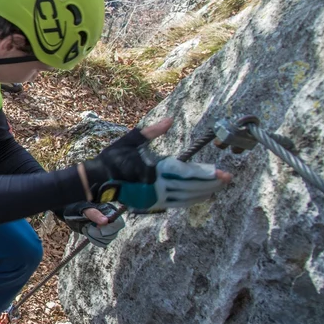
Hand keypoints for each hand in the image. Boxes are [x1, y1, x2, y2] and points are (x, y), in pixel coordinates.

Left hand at [62, 201, 124, 246]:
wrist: (71, 213)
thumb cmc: (78, 208)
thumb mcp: (85, 210)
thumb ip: (94, 214)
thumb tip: (105, 221)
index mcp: (110, 211)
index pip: (119, 224)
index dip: (110, 228)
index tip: (98, 226)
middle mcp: (111, 220)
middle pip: (113, 233)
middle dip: (100, 233)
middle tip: (90, 228)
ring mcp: (107, 228)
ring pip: (108, 239)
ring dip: (96, 237)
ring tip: (88, 229)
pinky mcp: (102, 234)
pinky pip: (103, 242)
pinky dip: (95, 240)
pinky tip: (89, 233)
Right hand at [83, 119, 232, 212]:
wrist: (96, 181)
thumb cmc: (112, 158)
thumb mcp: (130, 140)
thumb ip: (151, 131)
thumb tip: (170, 119)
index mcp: (153, 170)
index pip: (185, 173)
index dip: (204, 173)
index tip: (221, 172)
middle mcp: (156, 187)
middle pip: (190, 187)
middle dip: (210, 183)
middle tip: (228, 178)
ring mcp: (154, 198)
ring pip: (185, 197)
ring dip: (203, 192)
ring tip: (219, 186)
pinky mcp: (152, 204)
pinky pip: (177, 203)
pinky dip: (191, 200)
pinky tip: (201, 196)